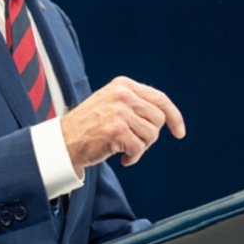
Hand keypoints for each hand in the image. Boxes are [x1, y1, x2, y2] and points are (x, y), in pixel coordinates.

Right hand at [60, 76, 185, 173]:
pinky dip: (133, 157)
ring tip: (124, 149)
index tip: (180, 132)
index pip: (160, 98)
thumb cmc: (88, 126)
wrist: (63, 141)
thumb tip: (166, 117)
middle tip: (133, 142)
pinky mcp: (117, 130)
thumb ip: (136, 104)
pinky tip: (121, 158)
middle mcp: (123, 95)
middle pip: (158, 119)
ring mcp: (120, 112)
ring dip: (141, 148)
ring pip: (151, 135)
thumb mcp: (111, 103)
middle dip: (150, 136)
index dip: (174, 116)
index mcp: (123, 85)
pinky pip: (140, 149)